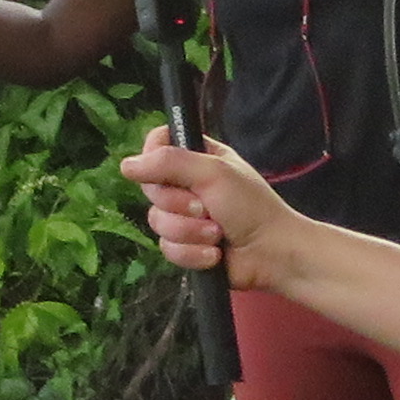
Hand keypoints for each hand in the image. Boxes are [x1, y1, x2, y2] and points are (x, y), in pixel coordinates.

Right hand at [121, 133, 302, 290]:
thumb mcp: (214, 173)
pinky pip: (167, 249)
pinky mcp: (184, 245)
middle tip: (206, 207)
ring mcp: (183, 217)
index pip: (156, 145)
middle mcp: (186, 184)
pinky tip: (214, 253)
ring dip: (189, 232)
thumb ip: (170, 162)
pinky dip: (192, 253)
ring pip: (157, 222)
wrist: (272, 254)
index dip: (152, 157)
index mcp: (196, 157)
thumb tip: (126, 165)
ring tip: (217, 234)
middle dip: (178, 204)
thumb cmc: (251, 206)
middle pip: (151, 188)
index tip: (163, 169)